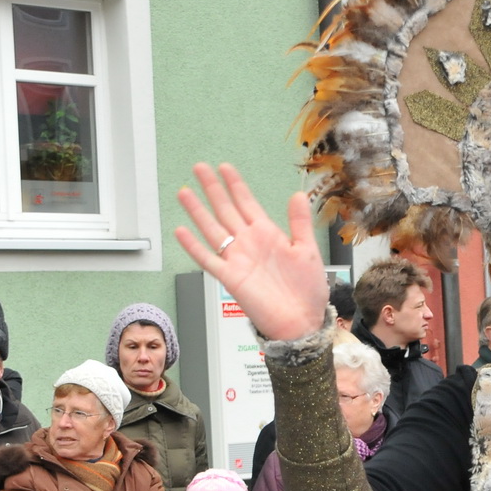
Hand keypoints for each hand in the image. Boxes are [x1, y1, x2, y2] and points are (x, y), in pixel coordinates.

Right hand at [176, 163, 331, 341]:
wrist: (301, 322)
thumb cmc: (307, 291)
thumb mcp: (308, 251)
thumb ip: (300, 223)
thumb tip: (298, 194)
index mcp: (268, 235)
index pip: (247, 203)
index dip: (235, 185)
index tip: (224, 168)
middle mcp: (249, 244)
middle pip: (225, 210)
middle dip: (213, 189)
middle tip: (199, 168)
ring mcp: (238, 260)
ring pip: (212, 229)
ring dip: (198, 211)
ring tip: (184, 192)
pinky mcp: (231, 278)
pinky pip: (208, 259)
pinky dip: (194, 246)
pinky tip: (182, 231)